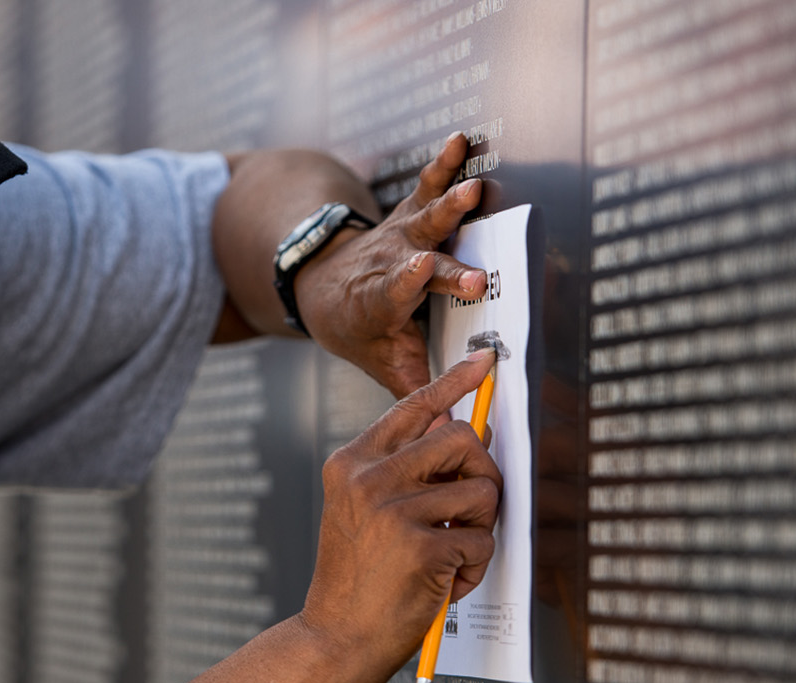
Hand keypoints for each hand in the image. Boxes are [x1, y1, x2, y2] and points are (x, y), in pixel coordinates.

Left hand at [294, 132, 486, 397]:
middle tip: (474, 273)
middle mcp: (387, 266)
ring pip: (423, 221)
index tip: (423, 275)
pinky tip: (459, 141)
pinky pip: (427, 189)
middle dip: (445, 269)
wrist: (322, 285)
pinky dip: (443, 165)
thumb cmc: (358, 327)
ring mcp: (397, 238)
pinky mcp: (407, 216)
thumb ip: (414, 390)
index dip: (406, 286)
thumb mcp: (377, 362)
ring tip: (472, 189)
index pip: (391, 297)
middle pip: (417, 265)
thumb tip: (449, 429)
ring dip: (449, 207)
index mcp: (377, 305)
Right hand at [298, 351, 501, 665]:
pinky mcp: (421, 545)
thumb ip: (402, 469)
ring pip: (482, 490)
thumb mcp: (363, 510)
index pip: (411, 408)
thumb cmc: (358, 577)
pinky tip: (444, 581)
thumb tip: (458, 428)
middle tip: (470, 508)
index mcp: (352, 463)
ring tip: (449, 552)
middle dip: (481, 473)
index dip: (453, 382)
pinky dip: (474, 567)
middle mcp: (367, 478)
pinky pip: (482, 539)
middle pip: (461, 439)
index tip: (483, 363)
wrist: (336, 637)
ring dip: (479, 526)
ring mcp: (393, 510)